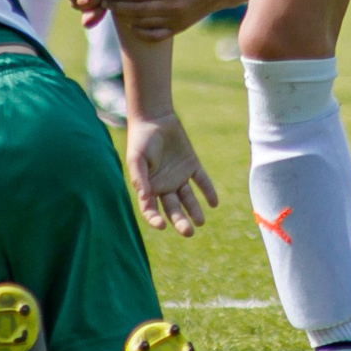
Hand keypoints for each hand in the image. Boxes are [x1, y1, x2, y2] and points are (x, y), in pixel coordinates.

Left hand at [103, 0, 225, 40]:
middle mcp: (171, 6)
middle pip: (136, 10)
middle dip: (117, 6)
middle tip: (102, 1)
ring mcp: (175, 19)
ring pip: (144, 23)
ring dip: (126, 18)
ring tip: (113, 11)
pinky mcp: (179, 27)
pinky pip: (156, 35)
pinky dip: (142, 33)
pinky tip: (132, 26)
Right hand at [126, 114, 218, 235]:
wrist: (155, 118)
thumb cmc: (141, 139)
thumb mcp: (136, 158)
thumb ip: (140, 176)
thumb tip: (144, 196)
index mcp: (149, 187)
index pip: (150, 209)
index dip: (154, 219)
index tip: (161, 226)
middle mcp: (165, 186)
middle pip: (173, 209)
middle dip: (180, 222)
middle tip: (189, 232)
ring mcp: (179, 177)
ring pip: (188, 199)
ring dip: (195, 211)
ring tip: (201, 221)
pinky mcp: (192, 166)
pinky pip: (201, 181)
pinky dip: (208, 191)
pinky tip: (214, 203)